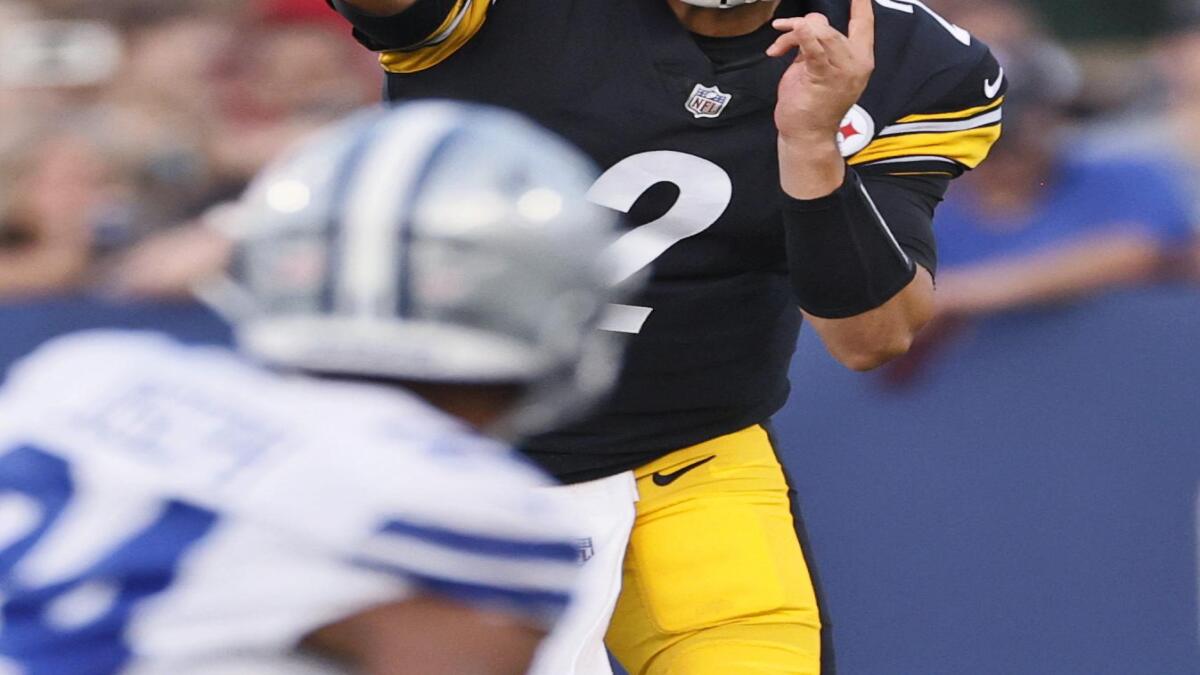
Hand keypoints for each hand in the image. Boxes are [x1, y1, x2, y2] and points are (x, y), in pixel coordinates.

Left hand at [767, 0, 874, 142]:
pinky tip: (792, 30)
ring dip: (792, 33)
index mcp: (859, 58)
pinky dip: (800, 36)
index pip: (864, 23)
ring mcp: (843, 70)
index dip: (861, 4)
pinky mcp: (824, 77)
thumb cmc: (811, 104)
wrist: (807, 135)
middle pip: (828, 26)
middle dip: (800, 25)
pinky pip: (813, 49)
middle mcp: (856, 63)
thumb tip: (807, 24)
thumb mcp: (816, 67)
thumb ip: (817, 44)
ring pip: (820, 33)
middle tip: (780, 33)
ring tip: (777, 47)